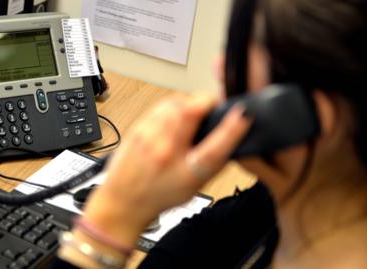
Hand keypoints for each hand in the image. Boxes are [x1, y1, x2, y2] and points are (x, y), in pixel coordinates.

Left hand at [83, 93, 251, 245]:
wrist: (123, 201)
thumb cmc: (159, 195)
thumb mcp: (194, 186)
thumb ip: (214, 162)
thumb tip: (233, 135)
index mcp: (185, 173)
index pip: (214, 148)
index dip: (233, 128)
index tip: (243, 114)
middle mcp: (165, 153)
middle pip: (190, 112)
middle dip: (207, 102)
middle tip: (212, 108)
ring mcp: (148, 137)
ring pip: (175, 103)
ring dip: (190, 102)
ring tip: (194, 112)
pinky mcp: (138, 127)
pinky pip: (161, 105)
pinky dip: (174, 105)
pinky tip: (176, 115)